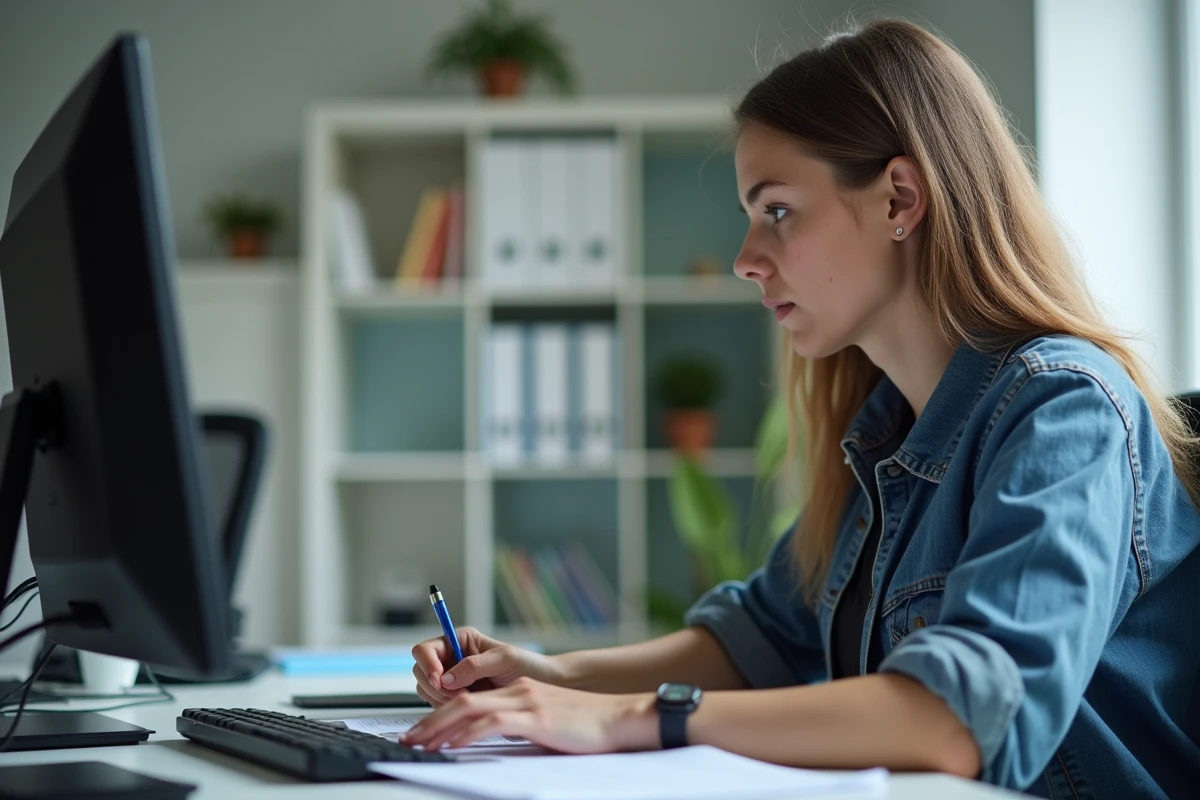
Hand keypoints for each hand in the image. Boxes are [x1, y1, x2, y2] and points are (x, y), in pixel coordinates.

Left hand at [401, 677, 656, 753]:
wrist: (620, 718)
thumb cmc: (589, 726)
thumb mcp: (548, 722)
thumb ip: (522, 725)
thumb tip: (494, 743)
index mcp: (519, 691)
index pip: (469, 697)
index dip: (441, 713)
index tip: (423, 733)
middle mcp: (518, 691)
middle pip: (460, 699)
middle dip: (429, 721)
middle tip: (407, 739)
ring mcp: (526, 702)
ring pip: (468, 708)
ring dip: (438, 727)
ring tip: (418, 744)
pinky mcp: (535, 717)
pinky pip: (492, 723)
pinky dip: (466, 734)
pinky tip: (451, 745)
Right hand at [411, 627, 565, 705]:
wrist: (543, 686)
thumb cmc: (527, 665)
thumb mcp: (503, 659)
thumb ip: (474, 665)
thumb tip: (447, 678)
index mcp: (460, 640)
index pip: (425, 649)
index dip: (427, 664)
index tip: (439, 679)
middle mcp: (452, 658)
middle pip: (420, 671)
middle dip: (435, 686)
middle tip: (460, 695)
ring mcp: (452, 680)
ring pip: (426, 691)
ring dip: (442, 700)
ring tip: (470, 700)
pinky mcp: (456, 699)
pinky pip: (438, 706)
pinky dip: (449, 710)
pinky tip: (470, 707)